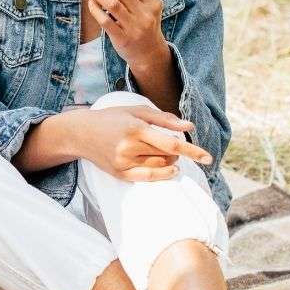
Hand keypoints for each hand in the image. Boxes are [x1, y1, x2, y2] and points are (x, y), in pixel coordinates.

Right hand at [70, 106, 212, 181]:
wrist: (80, 133)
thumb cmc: (112, 118)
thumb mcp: (137, 110)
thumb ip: (164, 119)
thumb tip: (190, 127)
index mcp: (136, 129)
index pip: (171, 143)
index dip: (192, 151)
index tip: (208, 158)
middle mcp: (129, 147)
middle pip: (167, 156)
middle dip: (176, 151)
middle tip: (170, 144)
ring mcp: (123, 163)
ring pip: (160, 167)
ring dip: (169, 161)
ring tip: (162, 151)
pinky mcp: (119, 174)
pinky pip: (148, 178)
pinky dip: (163, 174)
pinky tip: (171, 169)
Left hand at [79, 0, 167, 70]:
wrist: (149, 54)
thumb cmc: (142, 24)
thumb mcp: (145, 6)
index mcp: (152, 0)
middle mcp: (145, 12)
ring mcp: (135, 26)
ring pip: (112, 3)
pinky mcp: (123, 38)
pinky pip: (106, 22)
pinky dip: (96, 10)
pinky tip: (88, 2)